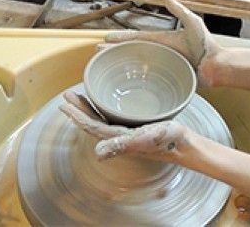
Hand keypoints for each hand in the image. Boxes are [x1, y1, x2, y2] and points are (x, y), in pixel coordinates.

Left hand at [59, 90, 187, 160]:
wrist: (185, 144)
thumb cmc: (167, 141)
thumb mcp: (146, 139)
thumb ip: (122, 145)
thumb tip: (97, 154)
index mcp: (118, 136)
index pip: (91, 126)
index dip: (77, 116)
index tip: (64, 105)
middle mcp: (120, 134)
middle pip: (93, 121)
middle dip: (79, 108)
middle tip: (67, 95)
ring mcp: (128, 130)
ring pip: (102, 117)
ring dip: (89, 107)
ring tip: (80, 96)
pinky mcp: (137, 126)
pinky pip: (114, 115)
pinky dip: (104, 107)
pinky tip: (107, 102)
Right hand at [99, 0, 221, 86]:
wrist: (217, 66)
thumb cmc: (207, 44)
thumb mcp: (192, 22)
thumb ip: (180, 10)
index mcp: (163, 41)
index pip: (137, 38)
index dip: (122, 38)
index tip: (106, 38)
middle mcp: (161, 54)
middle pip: (132, 52)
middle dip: (114, 51)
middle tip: (97, 52)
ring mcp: (163, 67)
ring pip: (137, 67)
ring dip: (120, 67)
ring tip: (104, 67)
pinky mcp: (168, 81)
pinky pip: (148, 82)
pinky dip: (135, 82)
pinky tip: (125, 86)